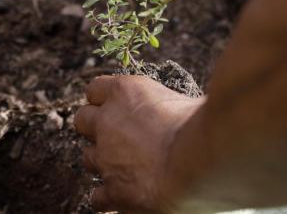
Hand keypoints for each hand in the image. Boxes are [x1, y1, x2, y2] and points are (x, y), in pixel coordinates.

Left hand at [74, 75, 203, 212]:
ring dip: (103, 162)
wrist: (201, 161)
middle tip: (118, 137)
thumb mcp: (187, 101)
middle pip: (82, 120)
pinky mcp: (113, 191)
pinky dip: (108, 197)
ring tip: (129, 167)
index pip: (96, 89)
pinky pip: (97, 197)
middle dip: (96, 128)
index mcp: (125, 92)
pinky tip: (127, 196)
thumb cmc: (204, 126)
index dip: (104, 99)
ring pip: (87, 158)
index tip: (117, 108)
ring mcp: (106, 158)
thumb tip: (181, 111)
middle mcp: (107, 123)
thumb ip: (170, 106)